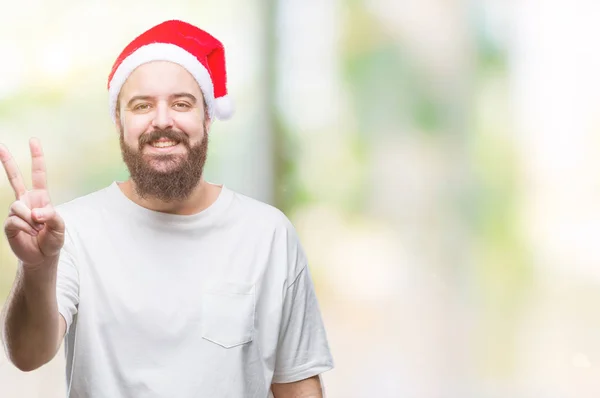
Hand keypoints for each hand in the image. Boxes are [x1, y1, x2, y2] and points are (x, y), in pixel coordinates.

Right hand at [1, 138, 64, 266]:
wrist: (43, 256)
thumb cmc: (53, 239)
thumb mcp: (59, 227)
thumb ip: (51, 216)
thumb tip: (34, 212)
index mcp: (41, 198)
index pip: (38, 174)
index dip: (37, 158)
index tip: (33, 141)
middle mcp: (26, 201)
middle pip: (14, 178)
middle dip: (7, 162)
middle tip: (0, 145)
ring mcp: (16, 211)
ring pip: (18, 207)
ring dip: (31, 220)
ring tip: (37, 229)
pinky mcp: (9, 223)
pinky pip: (15, 219)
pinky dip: (26, 227)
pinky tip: (30, 233)